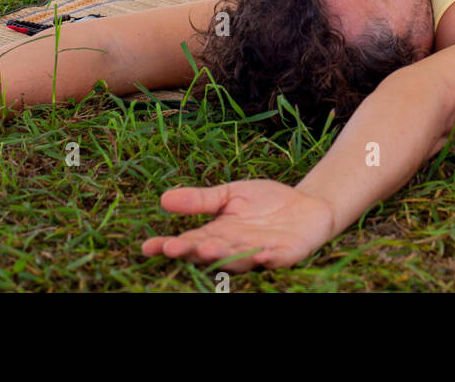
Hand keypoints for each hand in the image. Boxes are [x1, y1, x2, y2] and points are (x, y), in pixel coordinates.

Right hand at [143, 181, 336, 271]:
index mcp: (218, 234)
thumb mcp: (230, 194)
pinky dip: (267, 259)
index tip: (147, 246)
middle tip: (172, 248)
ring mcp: (258, 254)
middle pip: (209, 254)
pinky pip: (274, 260)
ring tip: (208, 248)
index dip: (168, 246)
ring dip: (224, 257)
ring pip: (237, 260)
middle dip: (191, 252)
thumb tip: (163, 199)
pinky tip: (260, 254)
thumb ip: (201, 199)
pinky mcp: (284, 255)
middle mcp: (234, 249)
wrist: (307, 204)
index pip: (188, 242)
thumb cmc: (265, 202)